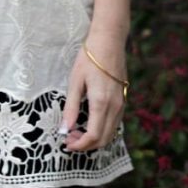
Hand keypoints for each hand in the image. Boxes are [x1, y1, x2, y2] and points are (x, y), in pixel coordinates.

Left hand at [60, 32, 126, 153]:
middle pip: (104, 139)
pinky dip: (102, 131)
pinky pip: (114, 124)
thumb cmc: (89, 58)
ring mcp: (121, 104)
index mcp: (101, 103)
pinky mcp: (122, 100)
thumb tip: (64, 129)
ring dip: (94, 139)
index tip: (66, 144)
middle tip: (69, 138)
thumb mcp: (75, 82)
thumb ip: (71, 108)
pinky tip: (88, 123)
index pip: (93, 136)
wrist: (109, 42)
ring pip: (110, 133)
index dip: (80, 145)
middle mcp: (115, 107)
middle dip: (86, 145)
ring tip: (76, 131)